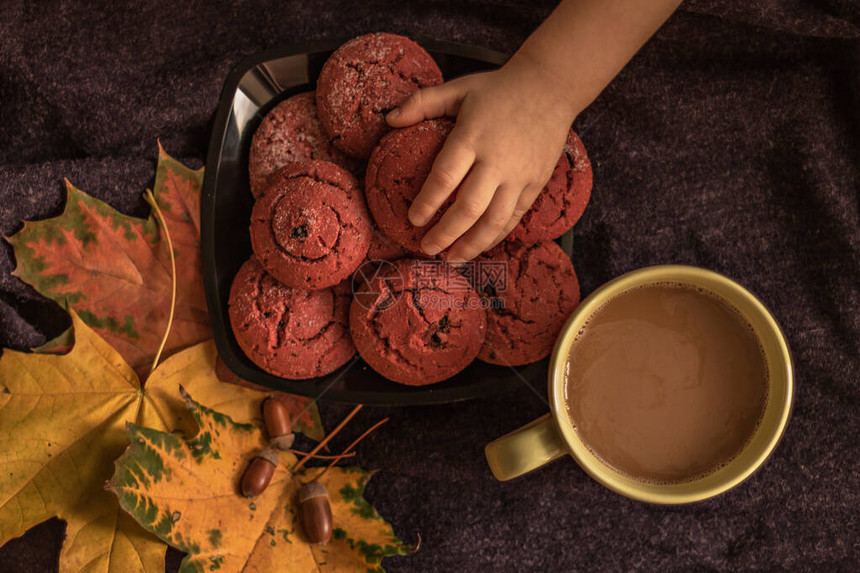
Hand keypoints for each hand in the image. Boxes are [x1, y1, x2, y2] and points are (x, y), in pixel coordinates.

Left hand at [386, 56, 578, 261]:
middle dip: (445, 233)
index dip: (427, 203)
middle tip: (427, 247)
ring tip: (451, 258)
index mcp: (473, 137)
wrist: (551, 87)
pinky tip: (478, 246)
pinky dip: (495, 237)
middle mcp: (497, 160)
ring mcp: (519, 176)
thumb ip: (422, 103)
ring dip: (471, 244)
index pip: (445, 177)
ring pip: (494, 221)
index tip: (413, 219)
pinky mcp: (535, 184)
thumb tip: (389, 119)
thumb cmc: (499, 89)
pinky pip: (514, 218)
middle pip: (468, 208)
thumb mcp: (459, 88)